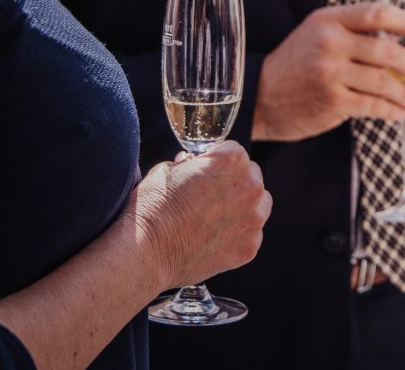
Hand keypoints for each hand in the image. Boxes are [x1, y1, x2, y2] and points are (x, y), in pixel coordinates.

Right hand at [131, 141, 271, 288]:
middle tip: (208, 197)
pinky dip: (236, 234)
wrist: (146, 253)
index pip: (234, 152)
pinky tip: (213, 238)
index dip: (215, 162)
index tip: (203, 174)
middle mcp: (250, 186)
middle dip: (233, 182)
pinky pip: (251, 233)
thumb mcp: (165, 170)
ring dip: (242, 207)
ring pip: (258, 205)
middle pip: (250, 176)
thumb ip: (188, 164)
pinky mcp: (250, 246)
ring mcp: (253, 218)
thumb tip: (190, 164)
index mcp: (232, 160)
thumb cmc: (152, 208)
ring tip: (213, 218)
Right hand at [251, 3, 404, 140]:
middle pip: (388, 51)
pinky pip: (374, 105)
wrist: (258, 96)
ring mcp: (330, 72)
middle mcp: (330, 43)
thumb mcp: (316, 34)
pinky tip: (398, 113)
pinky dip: (392, 110)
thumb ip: (352, 32)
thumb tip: (402, 45)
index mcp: (328, 20)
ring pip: (385, 81)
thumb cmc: (296, 64)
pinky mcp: (332, 101)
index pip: (377, 13)